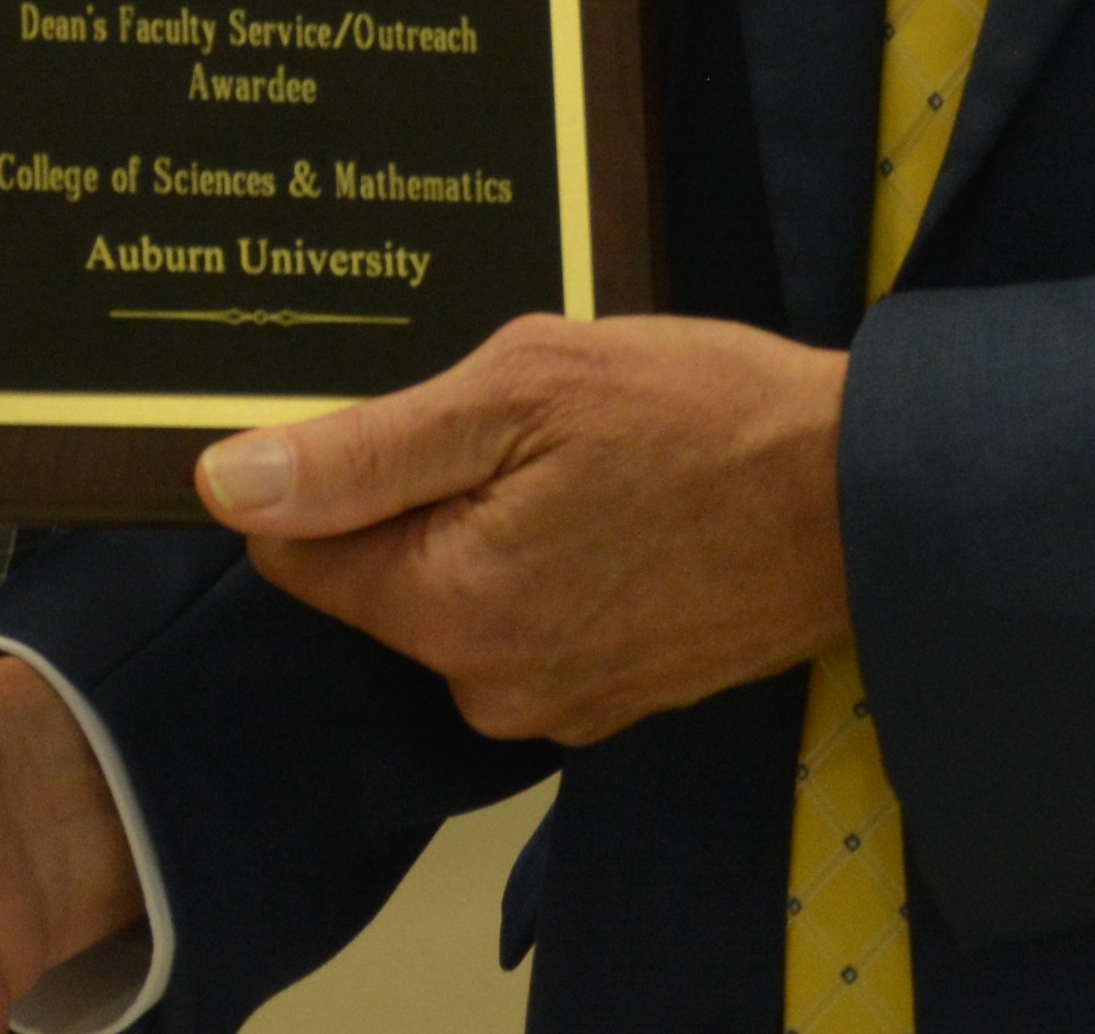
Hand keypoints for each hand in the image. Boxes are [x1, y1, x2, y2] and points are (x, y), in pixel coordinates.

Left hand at [196, 313, 847, 741]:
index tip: (403, 415)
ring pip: (459, 595)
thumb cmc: (701, 416)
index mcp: (448, 608)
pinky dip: (552, 564)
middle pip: (381, 576)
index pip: (295, 552)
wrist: (865, 494)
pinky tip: (618, 509)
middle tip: (522, 425)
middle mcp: (489, 685)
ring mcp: (557, 704)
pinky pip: (531, 622)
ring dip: (493, 525)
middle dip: (426, 493)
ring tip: (583, 462)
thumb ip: (364, 451)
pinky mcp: (613, 700)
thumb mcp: (519, 390)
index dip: (332, 469)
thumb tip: (229, 485)